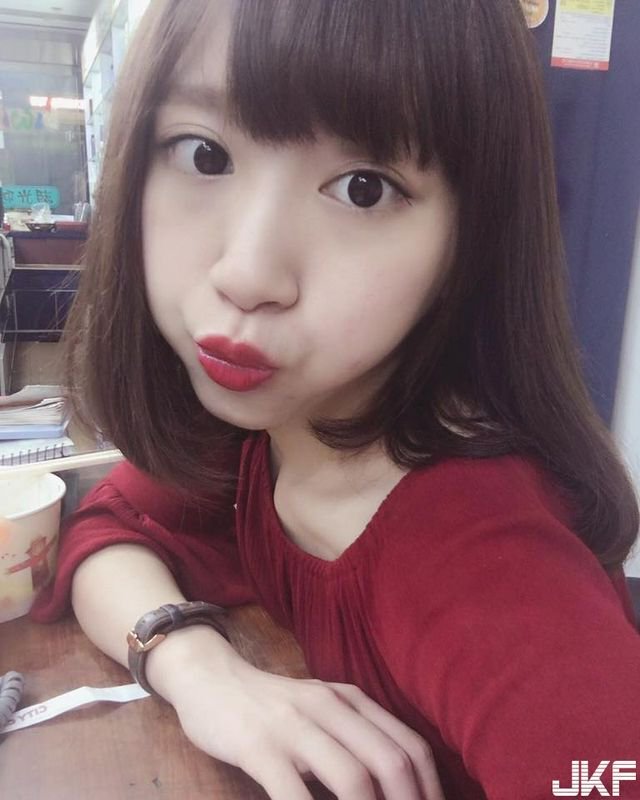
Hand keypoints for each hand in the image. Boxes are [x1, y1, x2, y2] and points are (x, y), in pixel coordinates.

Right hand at [171, 656, 443, 799]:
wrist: (211, 677)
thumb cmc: (272, 706)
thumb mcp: (322, 710)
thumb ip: (355, 738)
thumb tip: (397, 789)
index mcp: (353, 701)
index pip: (411, 748)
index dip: (431, 792)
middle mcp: (331, 707)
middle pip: (392, 762)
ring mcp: (295, 725)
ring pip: (352, 779)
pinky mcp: (259, 746)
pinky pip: (292, 795)